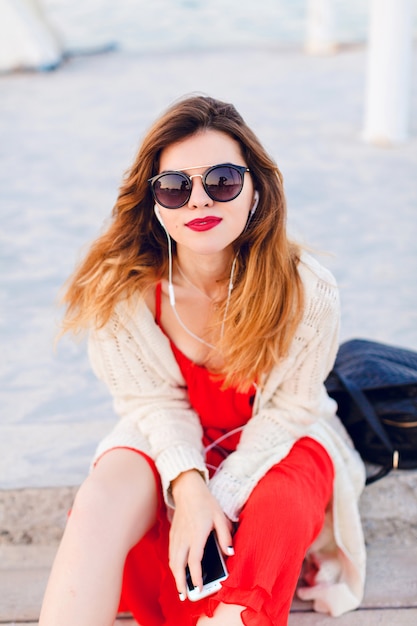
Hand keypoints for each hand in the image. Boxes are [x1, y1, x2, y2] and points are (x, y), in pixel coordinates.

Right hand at [169, 470, 232, 598]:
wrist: (188, 489)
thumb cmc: (205, 502)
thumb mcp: (220, 516)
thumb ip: (225, 535)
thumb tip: (230, 552)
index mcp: (197, 534)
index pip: (194, 560)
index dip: (196, 576)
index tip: (198, 588)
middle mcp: (184, 537)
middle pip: (179, 565)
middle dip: (181, 582)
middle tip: (185, 596)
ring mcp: (176, 536)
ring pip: (173, 560)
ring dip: (176, 576)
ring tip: (181, 589)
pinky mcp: (173, 534)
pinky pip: (171, 553)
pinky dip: (173, 565)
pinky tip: (178, 571)